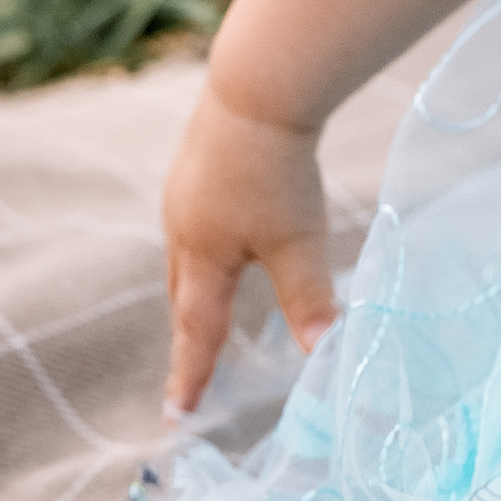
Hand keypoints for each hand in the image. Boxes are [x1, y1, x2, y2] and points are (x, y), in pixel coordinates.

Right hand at [161, 81, 336, 413]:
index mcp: (201, 255)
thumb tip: (323, 353)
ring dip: (195, 283)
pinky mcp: (195, 157)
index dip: (190, 375)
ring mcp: (183, 188)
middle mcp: (181, 225)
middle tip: (190, 365)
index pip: (195, 332)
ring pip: (186, 251)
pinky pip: (194, 215)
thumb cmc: (275, 169)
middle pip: (183, 293)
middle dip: (188, 332)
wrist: (256, 85)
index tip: (177, 415)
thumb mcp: (298, 241)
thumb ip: (308, 299)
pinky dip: (204, 241)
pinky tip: (222, 226)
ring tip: (204, 300)